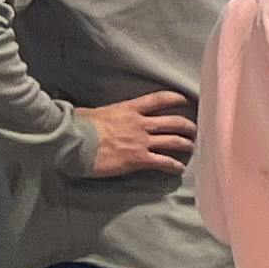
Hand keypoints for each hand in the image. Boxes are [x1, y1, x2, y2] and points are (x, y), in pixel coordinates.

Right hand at [79, 92, 196, 179]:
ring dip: (186, 144)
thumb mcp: (92, 112)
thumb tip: (93, 115)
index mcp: (129, 109)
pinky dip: (174, 166)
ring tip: (192, 147)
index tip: (185, 99)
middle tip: (194, 130)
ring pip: (173, 141)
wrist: (74, 142)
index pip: (159, 99)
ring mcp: (141, 142)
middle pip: (173, 122)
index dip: (175, 98)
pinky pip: (163, 162)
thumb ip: (102, 114)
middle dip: (187, 126)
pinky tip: (180, 169)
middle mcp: (140, 124)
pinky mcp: (139, 159)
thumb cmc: (77, 126)